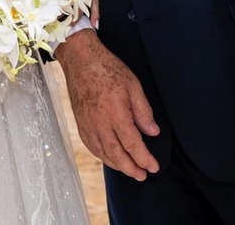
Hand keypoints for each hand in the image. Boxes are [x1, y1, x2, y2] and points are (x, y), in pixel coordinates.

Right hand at [55, 30, 159, 179]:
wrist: (81, 60)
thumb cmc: (107, 69)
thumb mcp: (133, 86)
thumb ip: (143, 111)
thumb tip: (153, 132)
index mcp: (116, 114)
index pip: (133, 144)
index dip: (144, 158)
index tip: (153, 167)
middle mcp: (100, 123)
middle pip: (117, 155)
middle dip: (131, 168)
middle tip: (143, 175)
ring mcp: (88, 124)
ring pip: (103, 153)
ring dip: (117, 165)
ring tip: (129, 170)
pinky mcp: (80, 123)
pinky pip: (91, 146)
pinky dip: (102, 156)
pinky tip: (109, 158)